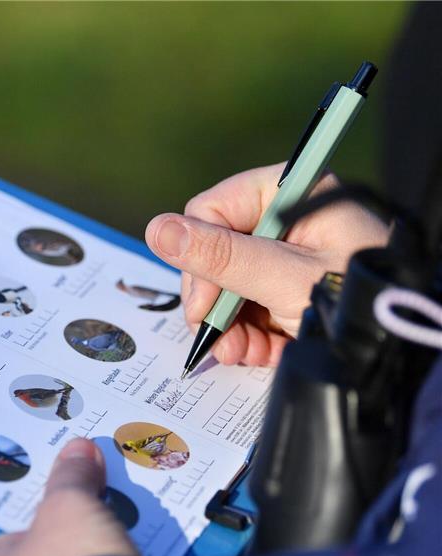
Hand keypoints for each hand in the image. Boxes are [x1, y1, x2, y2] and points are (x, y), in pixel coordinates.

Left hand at [0, 439, 138, 555]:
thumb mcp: (68, 507)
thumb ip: (70, 477)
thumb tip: (80, 452)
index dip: (8, 488)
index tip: (28, 459)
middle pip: (22, 542)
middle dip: (49, 512)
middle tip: (69, 470)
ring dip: (77, 538)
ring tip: (102, 495)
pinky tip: (120, 533)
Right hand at [145, 163, 388, 366]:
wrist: (406, 350)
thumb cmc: (360, 302)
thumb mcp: (285, 279)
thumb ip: (220, 256)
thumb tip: (156, 229)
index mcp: (292, 194)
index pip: (213, 209)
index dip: (198, 256)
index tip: (202, 305)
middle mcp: (288, 221)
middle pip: (217, 252)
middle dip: (214, 299)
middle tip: (215, 334)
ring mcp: (289, 259)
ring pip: (229, 286)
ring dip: (227, 325)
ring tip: (239, 353)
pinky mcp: (291, 292)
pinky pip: (249, 308)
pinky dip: (247, 335)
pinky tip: (256, 354)